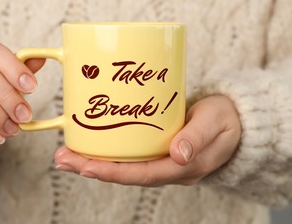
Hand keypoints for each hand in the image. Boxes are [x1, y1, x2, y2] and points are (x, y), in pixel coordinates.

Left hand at [54, 95, 241, 185]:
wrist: (232, 120)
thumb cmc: (225, 119)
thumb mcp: (216, 123)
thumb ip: (199, 137)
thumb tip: (179, 154)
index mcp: (182, 168)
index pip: (142, 175)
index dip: (113, 172)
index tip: (85, 166)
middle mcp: (166, 168)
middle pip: (125, 174)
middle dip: (91, 168)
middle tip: (61, 158)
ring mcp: (160, 160)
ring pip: (123, 166)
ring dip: (93, 160)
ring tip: (65, 153)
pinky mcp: (155, 149)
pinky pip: (128, 155)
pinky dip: (106, 151)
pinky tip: (89, 143)